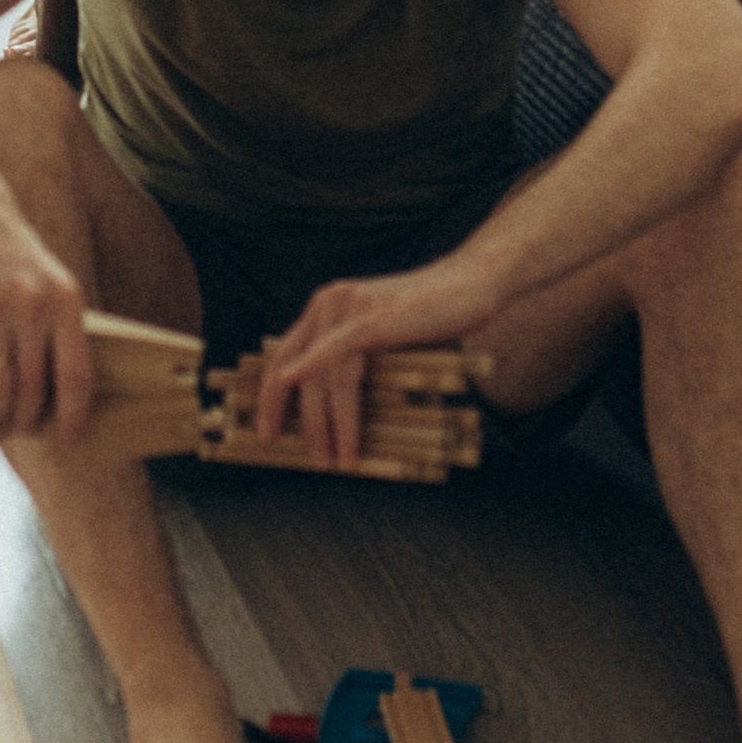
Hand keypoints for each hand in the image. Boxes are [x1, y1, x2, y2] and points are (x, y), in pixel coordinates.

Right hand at [0, 183, 94, 435]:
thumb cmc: (15, 256)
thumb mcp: (52, 282)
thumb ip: (60, 331)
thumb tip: (66, 396)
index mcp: (65, 301)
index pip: (75, 376)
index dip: (73, 416)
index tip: (69, 439)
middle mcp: (31, 304)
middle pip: (32, 389)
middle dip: (26, 419)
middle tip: (21, 427)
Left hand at [255, 260, 483, 463]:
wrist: (474, 284)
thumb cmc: (436, 317)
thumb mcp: (388, 343)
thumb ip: (363, 367)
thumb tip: (346, 418)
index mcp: (328, 309)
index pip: (283, 355)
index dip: (270, 397)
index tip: (266, 432)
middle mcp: (330, 303)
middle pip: (293, 369)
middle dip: (296, 420)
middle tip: (308, 458)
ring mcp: (350, 307)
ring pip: (324, 376)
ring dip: (328, 423)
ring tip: (337, 458)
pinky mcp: (374, 316)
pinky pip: (339, 351)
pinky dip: (317, 373)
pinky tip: (305, 394)